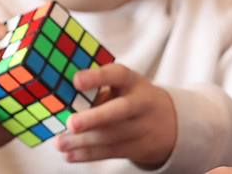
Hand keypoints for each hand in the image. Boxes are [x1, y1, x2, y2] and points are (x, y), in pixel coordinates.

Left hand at [57, 64, 179, 167]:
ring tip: (60, 143)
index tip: (76, 80)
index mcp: (133, 82)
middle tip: (71, 124)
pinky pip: (112, 152)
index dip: (98, 77)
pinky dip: (88, 154)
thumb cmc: (132, 99)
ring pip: (112, 136)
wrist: (171, 122)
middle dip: (95, 118)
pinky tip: (70, 155)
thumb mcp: (123, 87)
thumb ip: (98, 91)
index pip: (118, 75)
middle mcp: (140, 103)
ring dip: (84, 142)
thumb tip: (60, 101)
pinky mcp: (138, 147)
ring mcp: (142, 127)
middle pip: (120, 111)